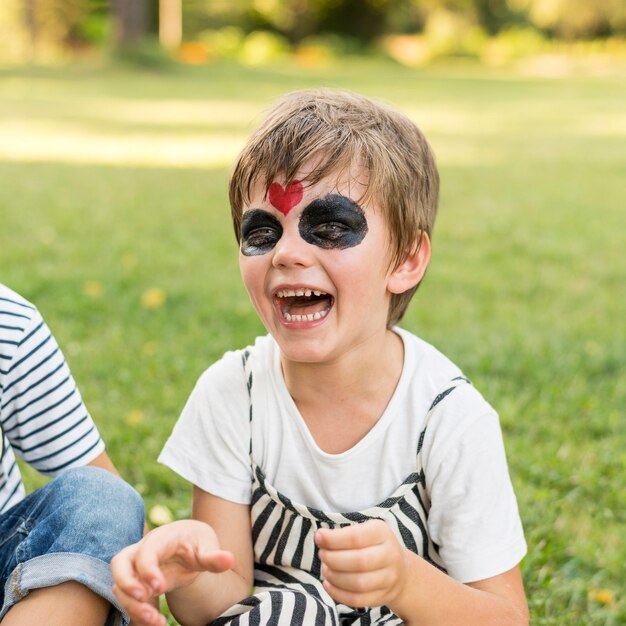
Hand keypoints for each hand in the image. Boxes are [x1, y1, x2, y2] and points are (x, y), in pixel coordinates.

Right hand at [111, 520, 234, 625]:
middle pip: (119, 563)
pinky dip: (137, 614)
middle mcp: (143, 551)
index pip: (146, 551)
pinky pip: (129, 600)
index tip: (160, 587)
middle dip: (126, 583)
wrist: (189, 543)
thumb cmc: (197, 541)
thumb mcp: (207, 545)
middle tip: (144, 599)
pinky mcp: (137, 584)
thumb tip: (230, 560)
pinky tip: (156, 623)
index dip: (148, 569)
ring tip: (156, 622)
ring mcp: (137, 568)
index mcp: (161, 538)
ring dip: (133, 606)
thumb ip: (214, 556)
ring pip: (121, 585)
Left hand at [315, 519, 408, 609]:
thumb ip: (344, 533)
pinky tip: (328, 584)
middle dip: (333, 559)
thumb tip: (321, 537)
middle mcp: (389, 555)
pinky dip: (338, 594)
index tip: (319, 537)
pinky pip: (358, 600)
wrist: (400, 569)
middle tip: (322, 554)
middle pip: (358, 561)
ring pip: (358, 583)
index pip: (356, 537)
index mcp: (382, 533)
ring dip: (335, 577)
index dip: (333, 539)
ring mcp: (388, 578)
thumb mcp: (365, 530)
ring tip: (325, 569)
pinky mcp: (382, 596)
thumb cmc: (374, 545)